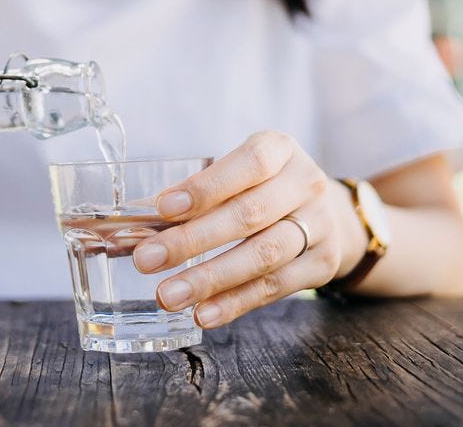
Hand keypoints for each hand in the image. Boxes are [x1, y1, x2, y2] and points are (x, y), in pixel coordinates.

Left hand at [132, 131, 366, 327]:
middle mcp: (305, 183)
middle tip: (147, 259)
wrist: (329, 212)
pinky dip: (235, 302)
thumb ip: (197, 192)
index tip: (163, 208)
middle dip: (193, 240)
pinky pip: (275, 288)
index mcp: (280, 148)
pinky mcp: (323, 264)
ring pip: (263, 256)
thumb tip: (133, 226)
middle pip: (248, 214)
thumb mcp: (240, 171)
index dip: (205, 188)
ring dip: (210, 279)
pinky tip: (203, 312)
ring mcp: (320, 225)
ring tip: (168, 294)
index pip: (247, 164)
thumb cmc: (263, 185)